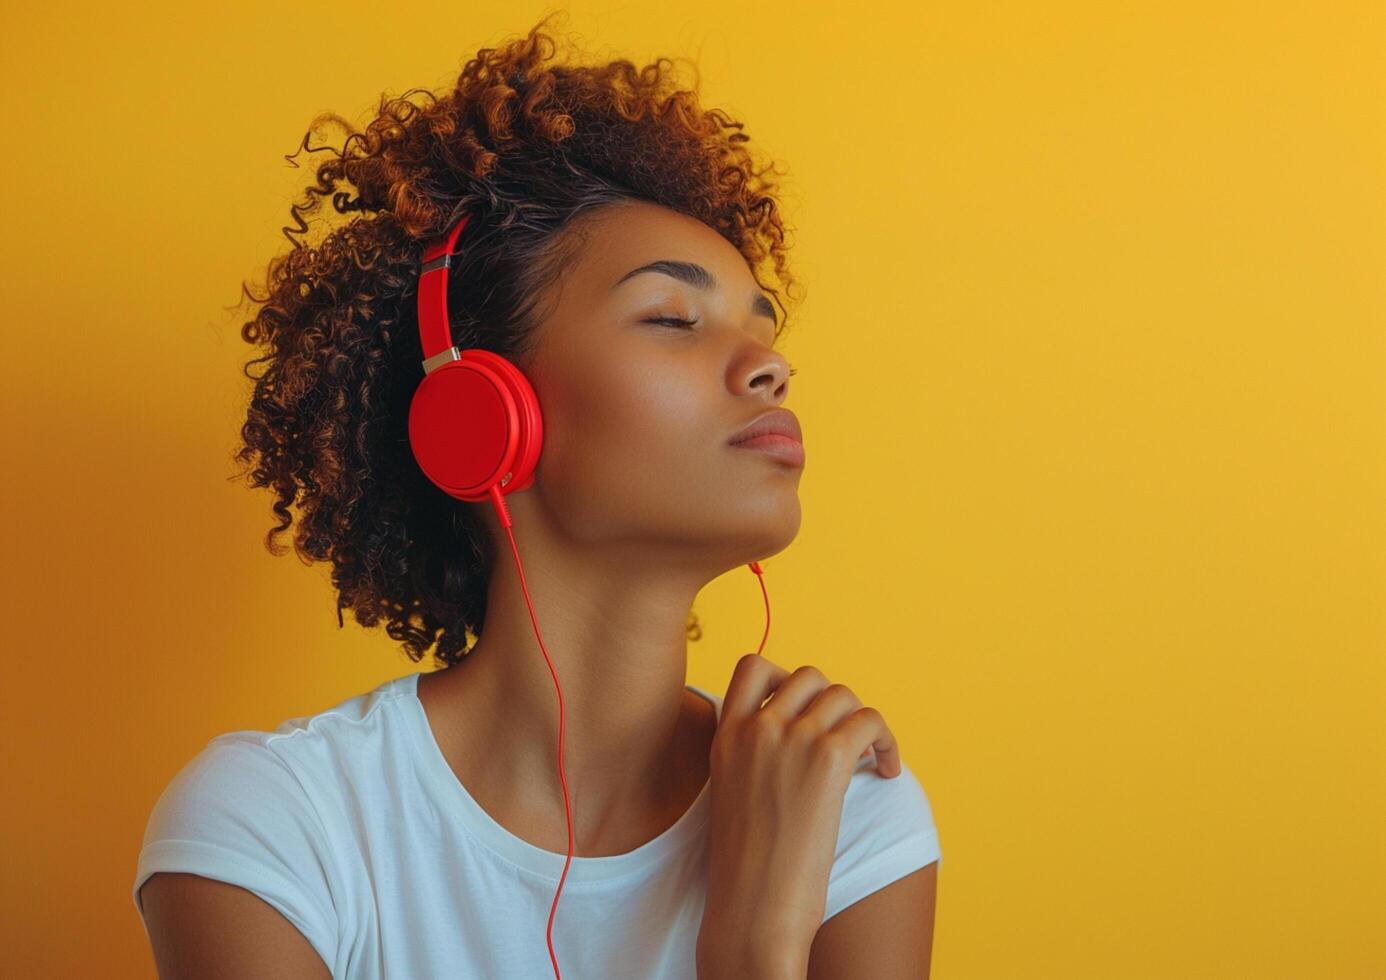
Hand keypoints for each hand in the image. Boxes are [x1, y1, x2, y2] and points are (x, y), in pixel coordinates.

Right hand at [697, 653, 901, 967]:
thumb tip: (800, 736)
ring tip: (870, 758)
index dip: (785, 677)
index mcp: (725, 736)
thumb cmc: (747, 869)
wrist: (753, 909)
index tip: (803, 710)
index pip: (752, 666)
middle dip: (833, 704)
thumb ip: (752, 756)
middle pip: (809, 676)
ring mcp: (791, 738)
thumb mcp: (731, 794)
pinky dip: (887, 743)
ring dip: (863, 723)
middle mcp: (756, 728)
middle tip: (842, 740)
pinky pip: (871, 722)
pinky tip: (886, 772)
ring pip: (844, 696)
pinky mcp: (827, 757)